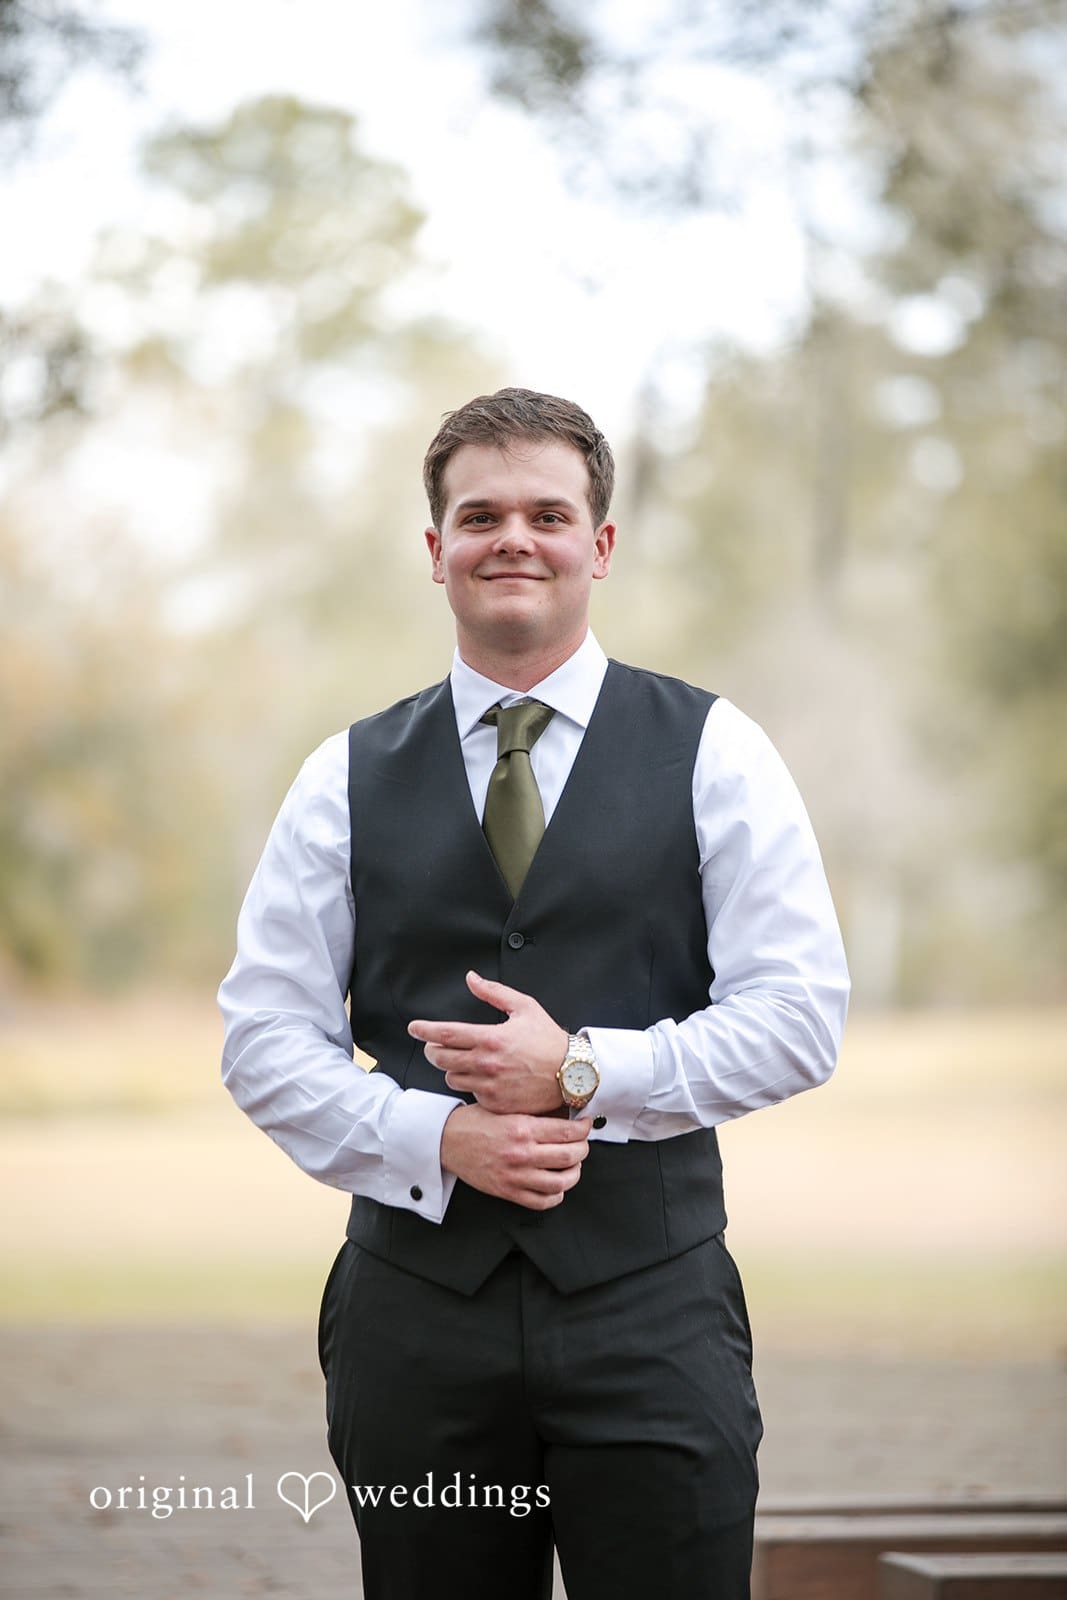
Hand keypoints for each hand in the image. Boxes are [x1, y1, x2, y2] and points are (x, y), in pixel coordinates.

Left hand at [408, 971, 568, 1114]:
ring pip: (451, 1078)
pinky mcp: (496, 1103)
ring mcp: (490, 1086)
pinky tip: (482, 1077)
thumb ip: (493, 992)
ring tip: (463, 1061)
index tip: (413, 1027)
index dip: (424, 1030)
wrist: (573, 1073)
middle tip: (435, 1045)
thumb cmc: (549, 1039)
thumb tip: (471, 978)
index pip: (445, 1034)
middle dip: (432, 1050)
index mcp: (490, 1038)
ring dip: (452, 1069)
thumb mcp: (524, 1007)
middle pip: (440, 1058)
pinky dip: (471, 1085)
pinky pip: (470, 1094)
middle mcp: (486, 1063)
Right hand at [439, 1103, 591, 1209]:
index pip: (568, 1132)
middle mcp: (522, 1153)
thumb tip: (565, 1114)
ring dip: (574, 1173)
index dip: (584, 1129)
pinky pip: (542, 1201)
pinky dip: (556, 1195)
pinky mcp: (508, 1191)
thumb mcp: (505, 1108)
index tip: (585, 1125)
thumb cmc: (474, 1122)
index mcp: (522, 1128)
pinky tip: (556, 1186)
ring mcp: (516, 1175)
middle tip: (582, 1144)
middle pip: (570, 1156)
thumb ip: (533, 1114)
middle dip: (583, 1149)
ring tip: (572, 1165)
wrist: (446, 1141)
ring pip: (562, 1182)